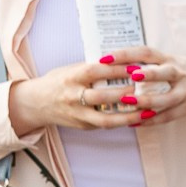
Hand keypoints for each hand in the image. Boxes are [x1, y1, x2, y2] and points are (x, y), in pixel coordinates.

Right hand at [6, 58, 147, 133]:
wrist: (37, 103)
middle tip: (147, 90)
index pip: (96, 71)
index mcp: (71, 77)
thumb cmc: (60, 82)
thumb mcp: (71, 70)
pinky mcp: (83, 125)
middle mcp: (73, 96)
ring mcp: (78, 113)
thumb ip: (92, 69)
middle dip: (125, 93)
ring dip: (129, 115)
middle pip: (102, 96)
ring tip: (149, 110)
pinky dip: (123, 123)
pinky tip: (139, 119)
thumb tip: (121, 61)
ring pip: (106, 118)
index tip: (136, 67)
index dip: (116, 69)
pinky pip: (106, 125)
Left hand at [102, 46, 185, 127]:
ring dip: (148, 101)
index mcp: (170, 59)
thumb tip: (117, 63)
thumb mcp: (172, 60)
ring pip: (167, 98)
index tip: (105, 58)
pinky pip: (170, 115)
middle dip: (148, 74)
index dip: (126, 54)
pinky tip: (136, 123)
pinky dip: (153, 120)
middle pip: (165, 72)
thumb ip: (150, 62)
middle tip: (129, 76)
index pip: (147, 52)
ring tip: (128, 104)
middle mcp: (179, 73)